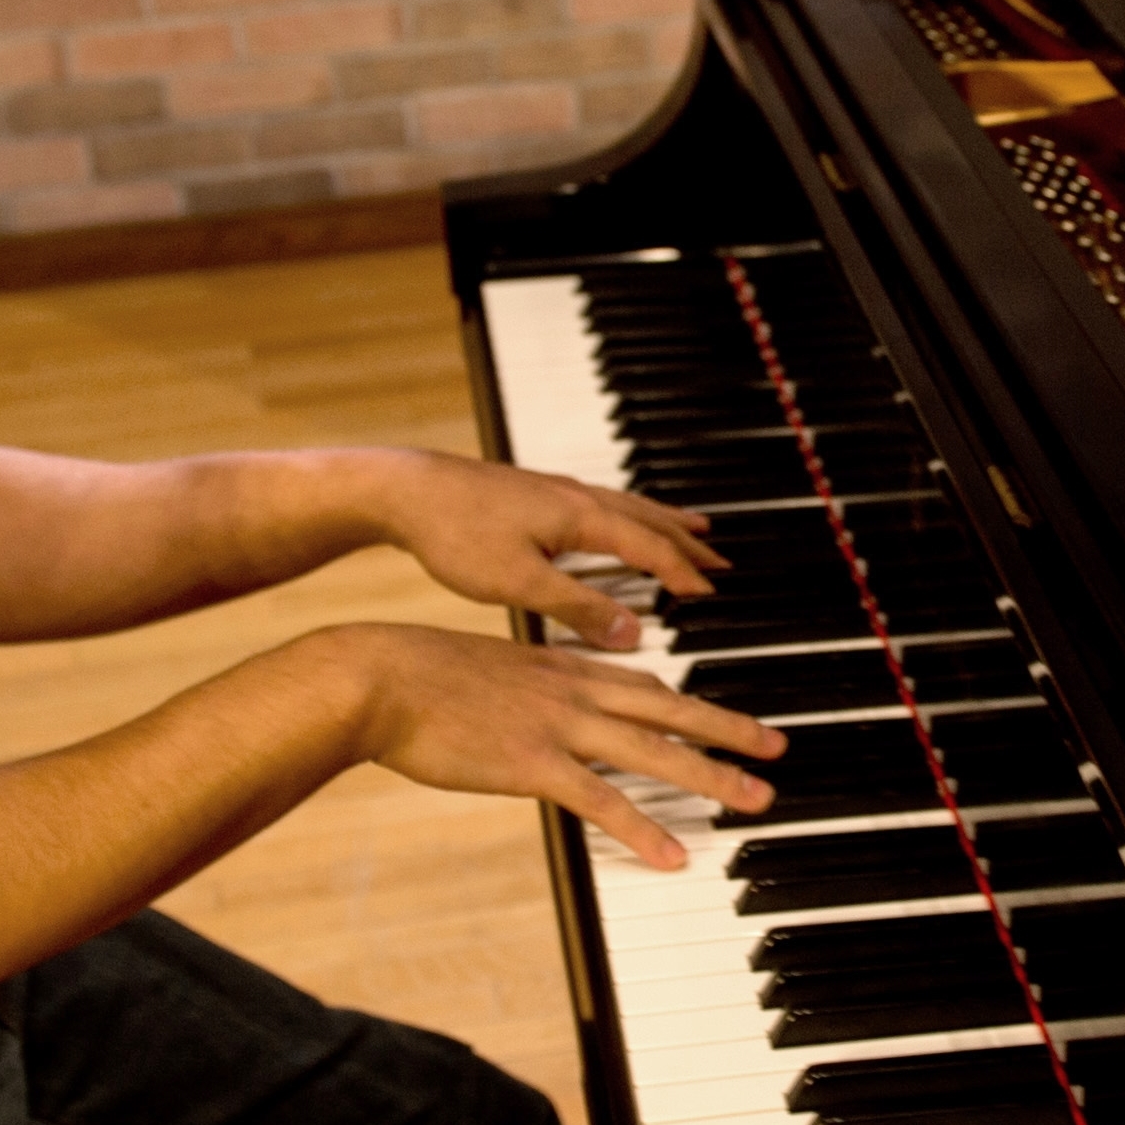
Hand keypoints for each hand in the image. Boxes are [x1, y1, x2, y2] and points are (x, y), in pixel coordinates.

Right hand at [318, 625, 786, 867]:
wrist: (378, 675)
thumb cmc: (414, 674)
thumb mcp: (482, 670)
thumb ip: (519, 688)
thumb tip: (527, 708)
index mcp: (560, 666)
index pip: (641, 683)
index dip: (687, 700)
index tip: (719, 713)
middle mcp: (572, 690)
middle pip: (669, 710)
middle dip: (728, 729)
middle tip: (775, 748)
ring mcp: (558, 726)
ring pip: (654, 752)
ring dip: (710, 777)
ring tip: (755, 800)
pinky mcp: (534, 764)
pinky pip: (603, 801)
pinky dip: (643, 828)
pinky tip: (673, 855)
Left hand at [351, 451, 723, 649]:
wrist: (402, 490)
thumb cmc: (454, 533)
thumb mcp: (519, 584)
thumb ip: (578, 608)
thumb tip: (633, 634)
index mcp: (580, 517)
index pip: (650, 547)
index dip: (682, 574)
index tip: (710, 596)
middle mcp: (575, 497)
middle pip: (648, 519)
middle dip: (687, 542)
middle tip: (721, 562)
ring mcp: (554, 490)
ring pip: (626, 506)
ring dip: (664, 522)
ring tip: (691, 530)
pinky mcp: (532, 493)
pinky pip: (601, 502)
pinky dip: (628, 514)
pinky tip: (613, 523)